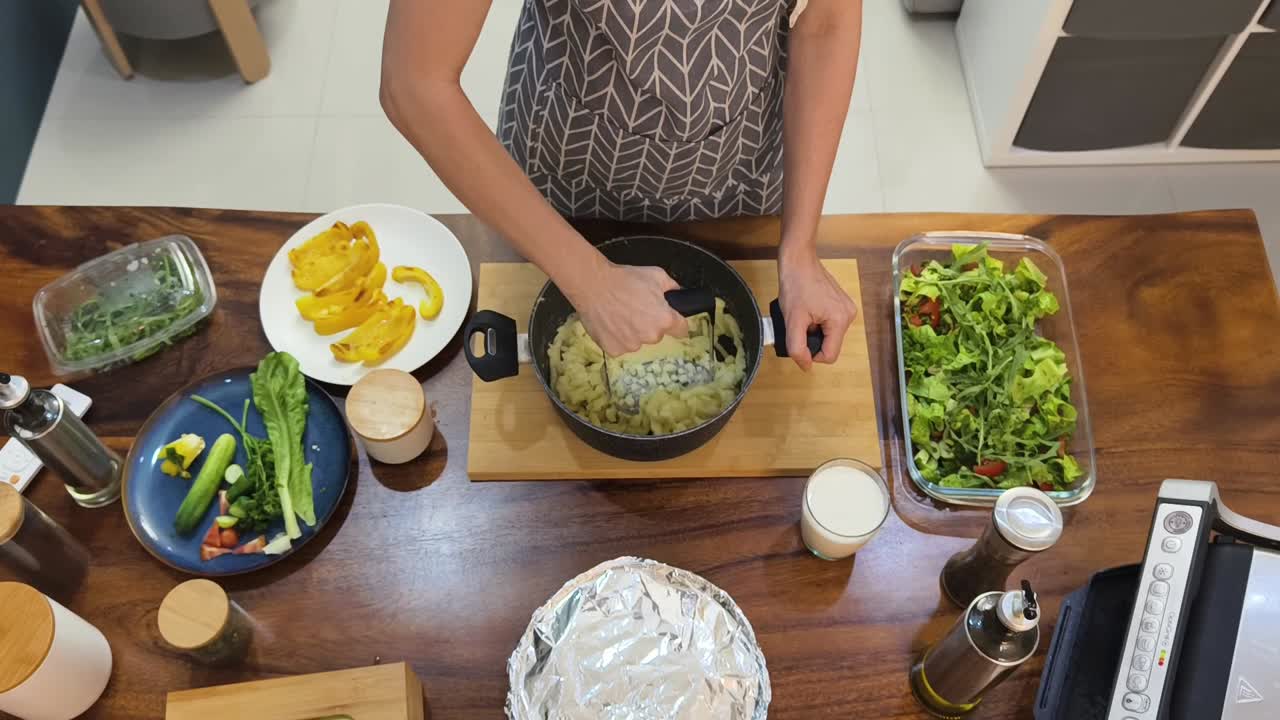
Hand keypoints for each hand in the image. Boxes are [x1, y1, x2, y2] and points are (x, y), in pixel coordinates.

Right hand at [565, 262, 687, 355]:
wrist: (593, 285)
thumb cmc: (624, 279)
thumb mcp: (656, 275)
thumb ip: (672, 287)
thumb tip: (677, 293)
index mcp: (664, 319)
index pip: (681, 330)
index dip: (676, 323)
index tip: (671, 320)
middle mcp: (651, 336)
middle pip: (657, 335)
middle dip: (650, 324)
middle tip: (637, 309)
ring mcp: (632, 345)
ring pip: (638, 341)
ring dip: (633, 332)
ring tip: (620, 314)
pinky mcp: (614, 350)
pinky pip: (621, 346)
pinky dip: (617, 337)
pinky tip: (611, 323)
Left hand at [778, 248, 857, 370]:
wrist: (798, 261)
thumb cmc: (795, 286)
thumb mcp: (792, 321)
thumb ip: (797, 348)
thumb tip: (806, 366)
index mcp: (840, 320)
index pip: (830, 355)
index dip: (812, 355)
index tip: (798, 341)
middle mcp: (849, 315)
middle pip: (830, 345)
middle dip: (812, 340)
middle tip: (799, 323)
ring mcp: (846, 308)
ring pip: (828, 335)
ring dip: (813, 331)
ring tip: (803, 315)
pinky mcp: (841, 304)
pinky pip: (829, 324)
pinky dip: (816, 322)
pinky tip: (808, 310)